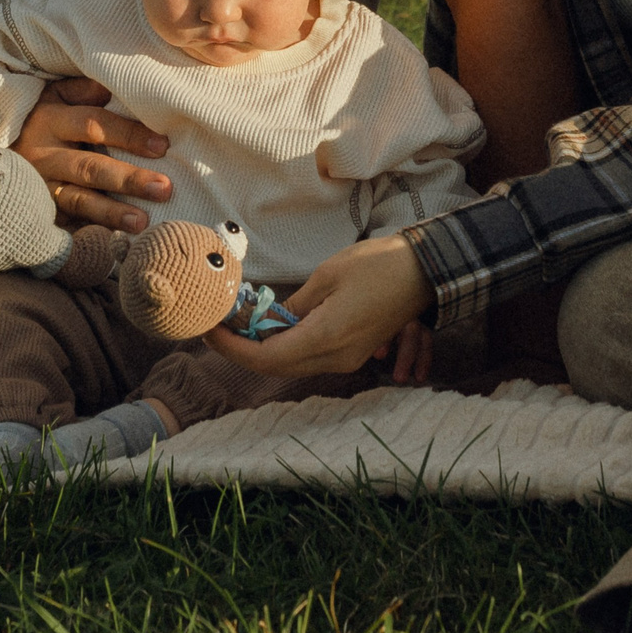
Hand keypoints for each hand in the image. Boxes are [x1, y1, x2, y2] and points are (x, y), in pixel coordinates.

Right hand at [10, 76, 171, 231]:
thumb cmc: (37, 119)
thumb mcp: (53, 95)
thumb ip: (83, 89)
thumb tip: (113, 88)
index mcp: (51, 120)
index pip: (94, 125)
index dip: (128, 135)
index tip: (162, 146)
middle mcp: (44, 156)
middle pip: (90, 168)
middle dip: (128, 179)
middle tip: (163, 188)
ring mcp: (39, 188)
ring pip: (77, 201)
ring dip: (110, 213)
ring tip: (142, 222)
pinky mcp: (38, 213)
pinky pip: (66, 226)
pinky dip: (90, 234)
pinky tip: (115, 241)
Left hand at [203, 234, 433, 377]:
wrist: (423, 272)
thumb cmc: (377, 265)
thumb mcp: (327, 276)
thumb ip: (294, 305)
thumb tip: (267, 321)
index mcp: (326, 339)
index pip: (266, 358)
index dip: (232, 347)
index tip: (209, 330)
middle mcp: (335, 359)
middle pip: (275, 367)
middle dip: (240, 349)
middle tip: (216, 325)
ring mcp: (346, 360)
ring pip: (291, 365)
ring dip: (261, 348)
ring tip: (237, 323)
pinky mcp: (352, 353)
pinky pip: (309, 357)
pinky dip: (284, 345)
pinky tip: (269, 325)